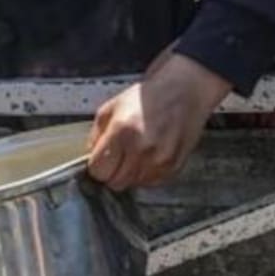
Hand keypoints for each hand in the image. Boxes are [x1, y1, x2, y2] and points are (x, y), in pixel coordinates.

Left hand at [87, 53, 230, 189]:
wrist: (183, 91)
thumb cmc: (148, 96)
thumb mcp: (111, 107)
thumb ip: (97, 135)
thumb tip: (91, 156)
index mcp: (122, 132)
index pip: (99, 171)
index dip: (97, 166)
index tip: (100, 160)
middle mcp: (141, 150)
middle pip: (115, 182)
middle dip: (112, 171)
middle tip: (117, 156)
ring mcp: (160, 161)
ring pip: (133, 184)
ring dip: (130, 173)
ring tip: (135, 152)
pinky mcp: (173, 166)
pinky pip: (152, 182)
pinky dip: (147, 173)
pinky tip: (149, 154)